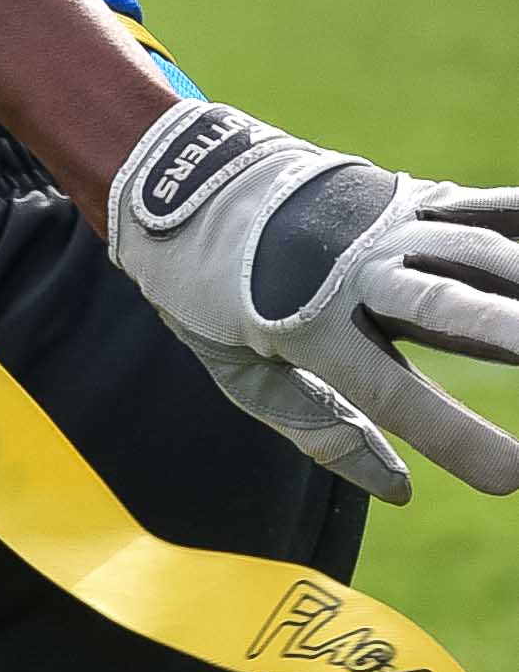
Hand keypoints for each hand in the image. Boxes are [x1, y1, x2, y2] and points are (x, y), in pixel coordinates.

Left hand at [108, 102, 518, 501]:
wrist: (185, 180)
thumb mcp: (235, 372)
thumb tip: (399, 491)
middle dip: (513, 338)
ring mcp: (388, 225)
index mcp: (302, 324)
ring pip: (485, 254)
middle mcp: (353, 269)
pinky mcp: (413, 195)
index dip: (457, 436)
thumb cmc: (204, 291)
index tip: (514, 477)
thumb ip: (318, 428)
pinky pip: (491, 209)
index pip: (392, 393)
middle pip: (451, 308)